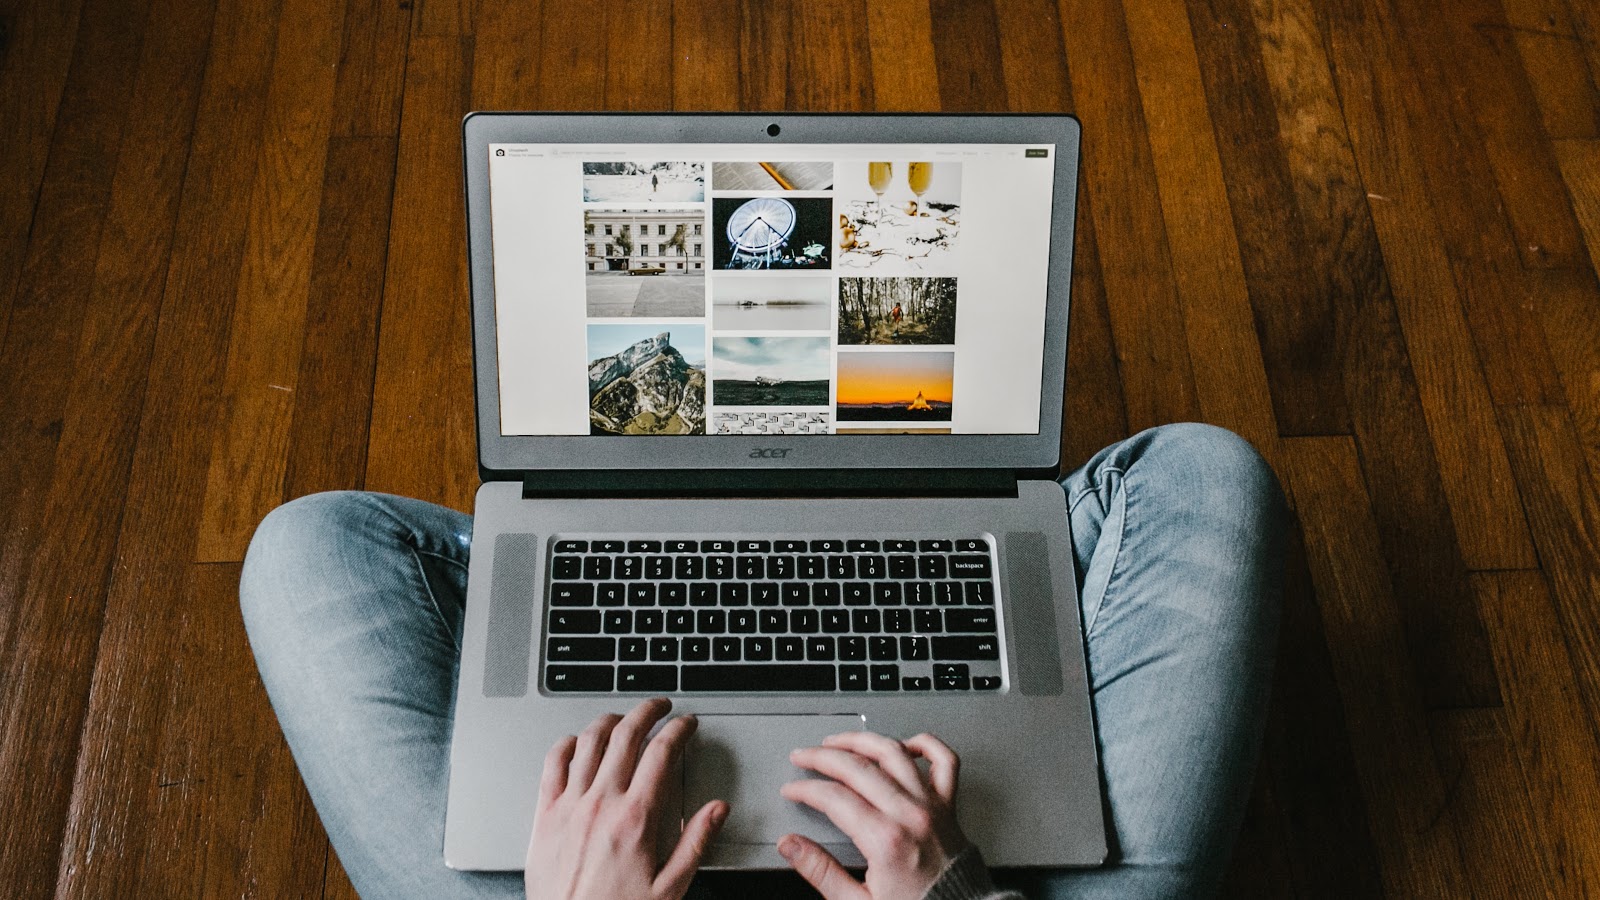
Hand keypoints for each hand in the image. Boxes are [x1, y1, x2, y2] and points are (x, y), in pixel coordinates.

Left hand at [526, 698, 726, 899]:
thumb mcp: (669, 888)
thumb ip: (696, 843)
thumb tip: (716, 811)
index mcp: (636, 819)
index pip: (662, 754)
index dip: (679, 730)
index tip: (687, 724)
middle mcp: (601, 804)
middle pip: (626, 735)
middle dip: (647, 712)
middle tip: (660, 706)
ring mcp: (570, 806)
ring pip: (588, 742)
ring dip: (609, 721)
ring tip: (623, 718)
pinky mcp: (545, 815)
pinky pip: (552, 765)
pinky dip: (566, 745)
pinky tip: (576, 742)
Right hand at [779, 732, 969, 899]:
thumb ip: (821, 871)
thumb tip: (791, 846)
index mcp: (885, 840)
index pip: (834, 797)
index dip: (806, 788)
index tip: (792, 789)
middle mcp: (910, 815)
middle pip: (858, 767)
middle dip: (823, 756)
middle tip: (803, 756)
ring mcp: (932, 805)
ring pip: (894, 753)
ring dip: (862, 740)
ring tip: (840, 741)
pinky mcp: (949, 806)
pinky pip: (944, 760)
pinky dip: (925, 744)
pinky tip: (904, 743)